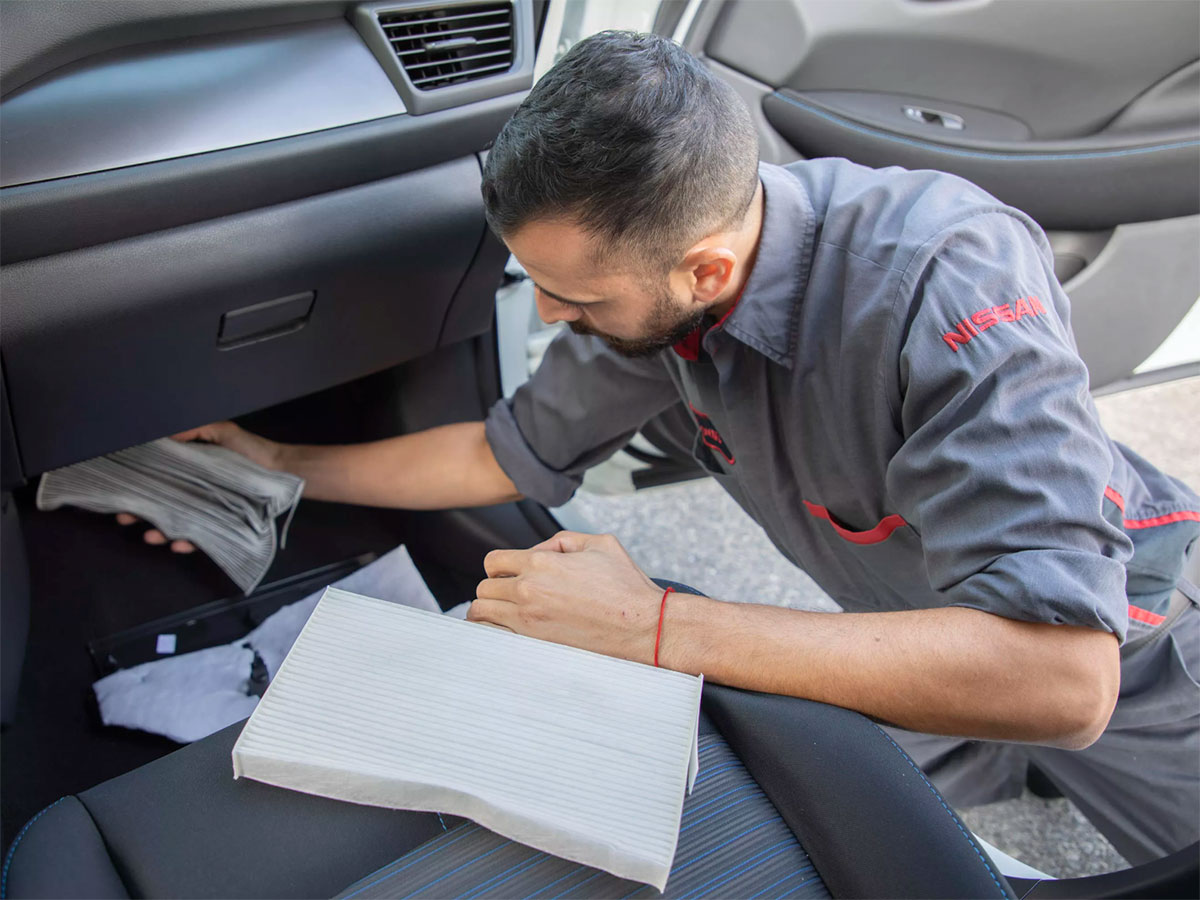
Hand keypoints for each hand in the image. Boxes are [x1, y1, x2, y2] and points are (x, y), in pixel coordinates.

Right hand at [116, 421, 281, 551]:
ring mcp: (206, 511)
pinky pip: (201, 539)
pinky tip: (177, 544)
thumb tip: (165, 434)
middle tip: (124, 516)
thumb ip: (195, 429)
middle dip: (139, 513)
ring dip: (160, 532)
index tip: (120, 490)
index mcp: (188, 472)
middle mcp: (193, 493)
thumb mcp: (222, 432)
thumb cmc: (250, 450)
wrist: (281, 469)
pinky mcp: (221, 526)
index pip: (156, 481)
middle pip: (160, 506)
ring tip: (150, 536)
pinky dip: (188, 543)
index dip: (137, 486)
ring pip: (176, 525)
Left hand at [468, 531, 666, 663]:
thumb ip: (563, 540)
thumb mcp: (599, 543)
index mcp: (541, 562)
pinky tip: (504, 631)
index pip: (494, 562)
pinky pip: (495, 637)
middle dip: (495, 588)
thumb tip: (541, 550)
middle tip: (511, 594)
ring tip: (503, 613)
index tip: (511, 574)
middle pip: (484, 588)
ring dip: (489, 611)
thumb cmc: (626, 585)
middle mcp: (529, 590)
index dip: (501, 566)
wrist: (642, 625)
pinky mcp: (535, 643)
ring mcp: (529, 619)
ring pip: (482, 613)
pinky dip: (493, 633)